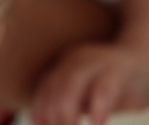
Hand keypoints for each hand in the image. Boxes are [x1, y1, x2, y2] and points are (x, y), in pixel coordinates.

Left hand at [31, 42, 148, 124]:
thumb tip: (49, 122)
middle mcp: (75, 59)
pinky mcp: (118, 70)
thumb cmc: (116, 86)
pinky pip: (103, 90)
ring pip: (71, 86)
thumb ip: (73, 107)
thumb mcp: (90, 96)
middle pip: (53, 88)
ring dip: (67, 115)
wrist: (147, 61)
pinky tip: (96, 124)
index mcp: (64, 64)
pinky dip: (97, 109)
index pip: (44, 89)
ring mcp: (96, 61)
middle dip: (53, 116)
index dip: (40, 111)